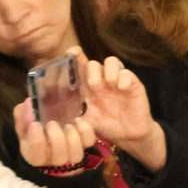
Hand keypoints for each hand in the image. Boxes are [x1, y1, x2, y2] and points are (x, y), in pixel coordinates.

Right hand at [13, 97, 97, 171]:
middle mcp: (53, 158)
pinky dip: (85, 130)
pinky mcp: (83, 144)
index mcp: (34, 155)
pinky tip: (77, 120)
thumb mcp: (24, 122)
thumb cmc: (35, 128)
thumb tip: (27, 105)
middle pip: (59, 158)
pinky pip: (89, 142)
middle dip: (56, 138)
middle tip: (52, 123)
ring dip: (73, 137)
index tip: (36, 124)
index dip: (37, 142)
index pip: (36, 158)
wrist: (50, 128)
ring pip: (76, 155)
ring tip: (67, 124)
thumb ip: (22, 114)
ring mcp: (70, 153)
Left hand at [79, 51, 163, 169]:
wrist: (128, 134)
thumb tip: (54, 115)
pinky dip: (123, 77)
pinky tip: (122, 88)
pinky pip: (126, 72)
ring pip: (111, 61)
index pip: (80, 67)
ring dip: (108, 71)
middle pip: (93, 64)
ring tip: (110, 84)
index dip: (75, 58)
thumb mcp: (85, 121)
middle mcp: (102, 81)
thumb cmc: (105, 125)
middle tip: (95, 87)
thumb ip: (73, 116)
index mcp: (87, 88)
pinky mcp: (133, 84)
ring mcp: (117, 81)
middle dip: (92, 73)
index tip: (70, 53)